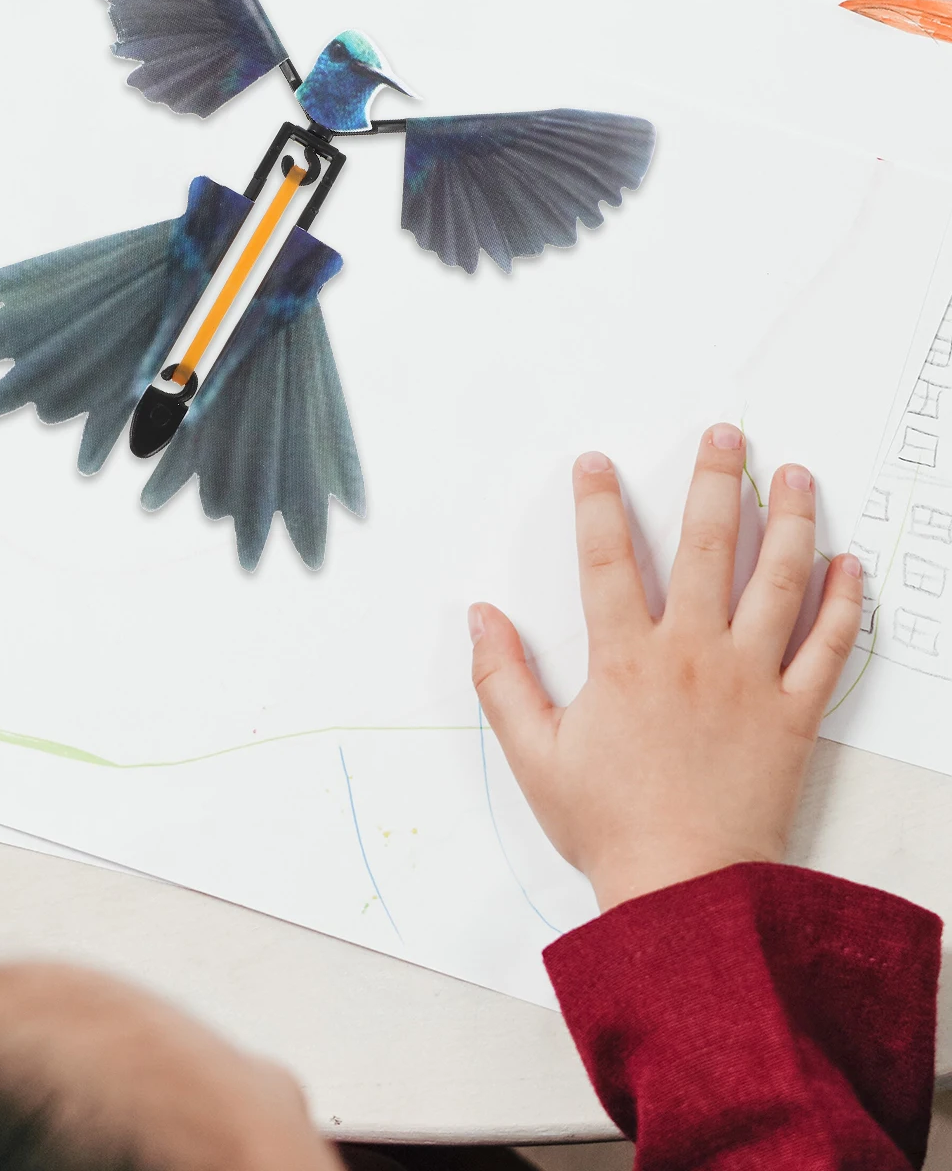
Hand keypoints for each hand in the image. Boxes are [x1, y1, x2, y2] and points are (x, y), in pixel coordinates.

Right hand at [470, 425, 863, 911]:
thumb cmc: (610, 826)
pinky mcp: (795, 715)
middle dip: (716, 482)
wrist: (687, 892)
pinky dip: (844, 604)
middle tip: (727, 437)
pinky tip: (850, 565)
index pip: (606, 559)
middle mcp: (692, 655)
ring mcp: (751, 680)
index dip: (597, 503)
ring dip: (790, 522)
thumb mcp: (533, 754)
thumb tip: (479, 616)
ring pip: (778, 582)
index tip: (596, 463)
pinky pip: (829, 648)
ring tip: (798, 476)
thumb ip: (500, 679)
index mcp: (625, 659)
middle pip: (707, 547)